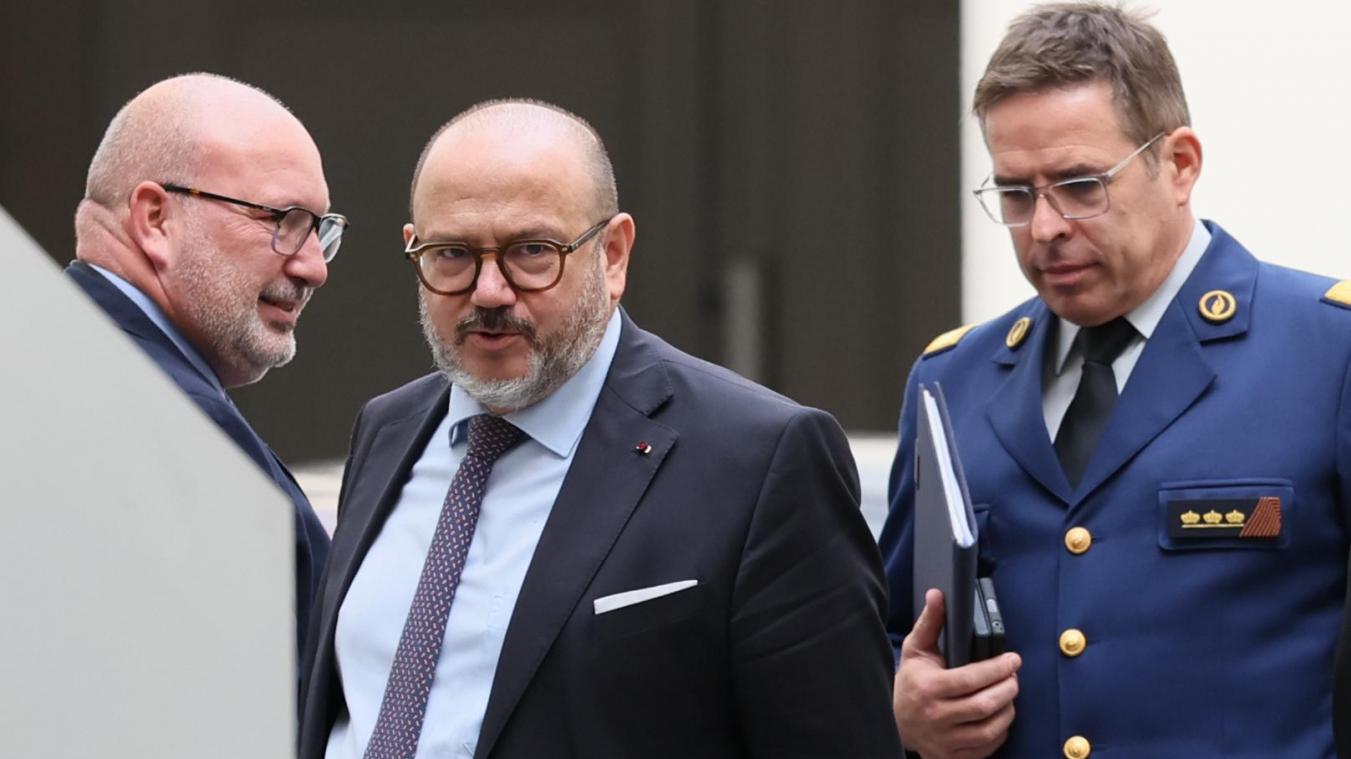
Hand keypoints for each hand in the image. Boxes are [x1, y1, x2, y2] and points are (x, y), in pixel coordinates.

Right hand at [893, 589, 1020, 758]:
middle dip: (1008, 688)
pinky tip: (999, 717)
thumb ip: (930, 622)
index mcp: (929, 688)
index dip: (998, 668)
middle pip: (985, 705)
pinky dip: (1000, 732)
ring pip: (989, 728)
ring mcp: (944, 740)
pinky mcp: (951, 756)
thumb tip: (938, 594)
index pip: (972, 678)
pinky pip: (986, 747)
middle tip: (1013, 677)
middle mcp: (936, 716)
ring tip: (1008, 695)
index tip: (1013, 659)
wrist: (894, 722)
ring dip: (1008, 710)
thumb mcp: (916, 649)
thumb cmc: (909, 682)